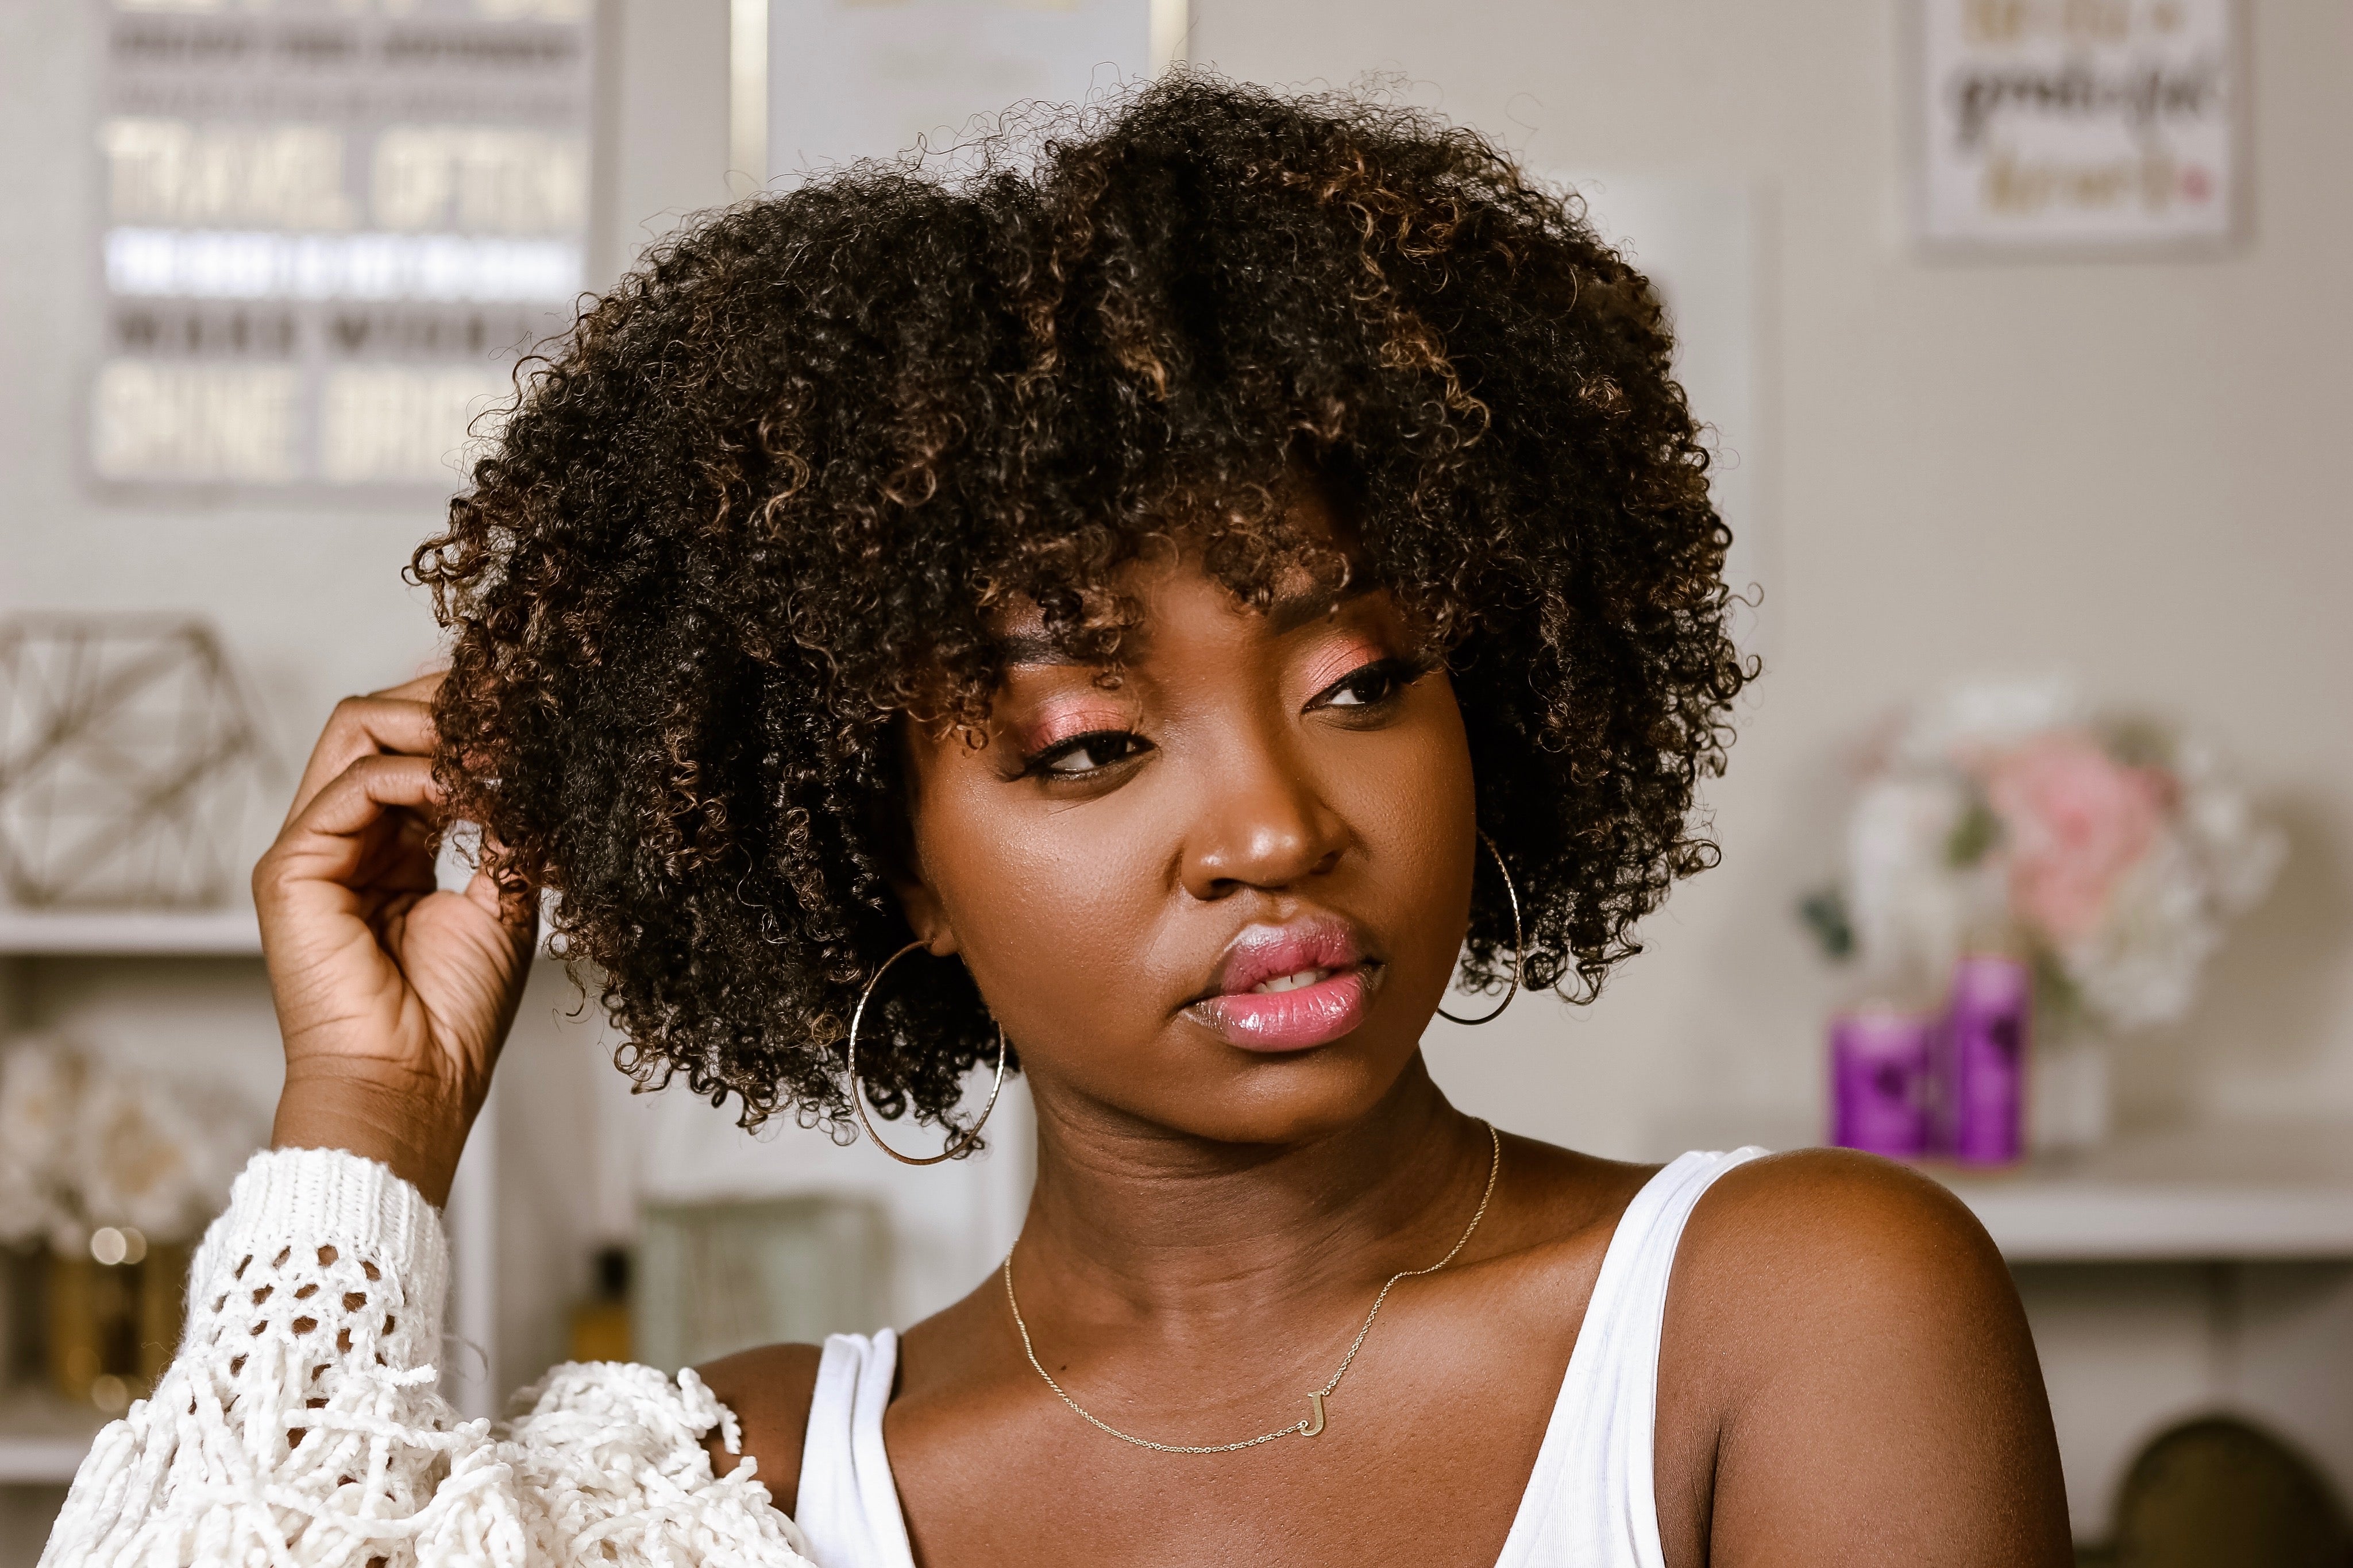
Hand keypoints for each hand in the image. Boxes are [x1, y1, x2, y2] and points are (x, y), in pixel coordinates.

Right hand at [255, 672, 537, 1205]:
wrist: (414, 1083)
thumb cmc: (453, 1015)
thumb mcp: (503, 901)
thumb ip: (509, 832)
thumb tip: (536, 771)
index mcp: (390, 849)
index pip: (415, 750)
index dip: (465, 719)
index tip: (527, 705)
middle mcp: (345, 840)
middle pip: (377, 723)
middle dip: (444, 699)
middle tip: (510, 698)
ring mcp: (312, 850)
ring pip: (357, 732)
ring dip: (434, 724)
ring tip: (496, 741)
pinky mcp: (291, 869)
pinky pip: (354, 786)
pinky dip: (418, 773)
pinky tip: (469, 787)